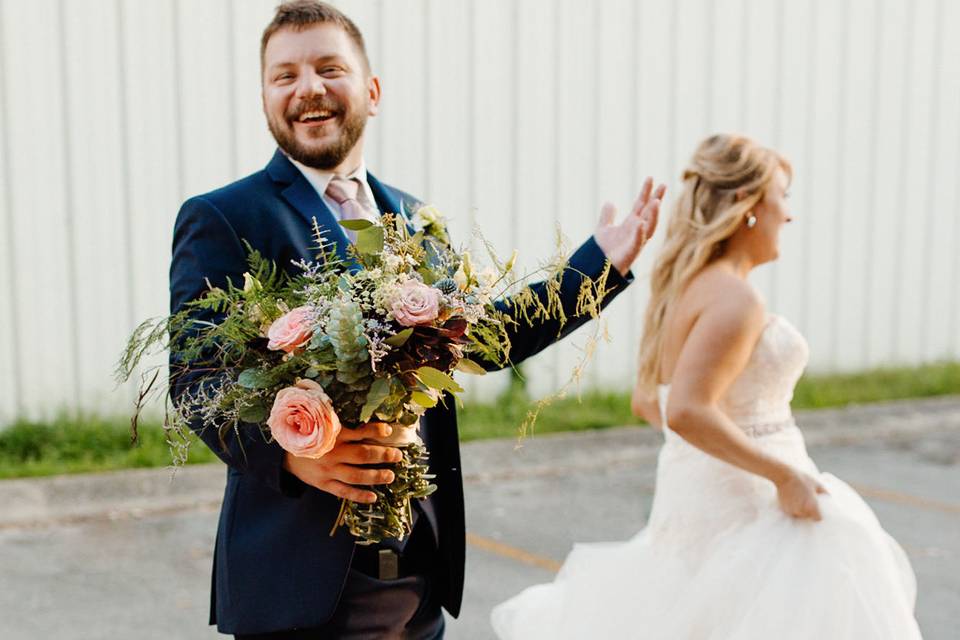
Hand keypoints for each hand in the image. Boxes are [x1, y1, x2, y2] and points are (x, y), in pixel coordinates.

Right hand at [283, 422, 402, 502]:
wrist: (285, 455)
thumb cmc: (309, 437)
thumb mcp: (321, 425)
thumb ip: (340, 424)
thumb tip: (367, 422)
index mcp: (331, 435)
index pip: (357, 432)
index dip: (374, 431)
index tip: (388, 431)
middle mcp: (332, 453)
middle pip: (362, 455)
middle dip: (383, 455)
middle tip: (397, 455)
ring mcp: (328, 471)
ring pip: (356, 476)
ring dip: (376, 476)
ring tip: (390, 476)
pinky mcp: (324, 484)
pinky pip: (344, 492)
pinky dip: (359, 496)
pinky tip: (373, 497)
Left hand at [594, 177, 666, 275]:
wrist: (598, 269)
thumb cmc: (604, 251)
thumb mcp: (603, 228)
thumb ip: (607, 216)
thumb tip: (610, 202)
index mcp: (631, 223)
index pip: (641, 204)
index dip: (646, 192)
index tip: (651, 178)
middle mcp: (637, 231)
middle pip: (649, 213)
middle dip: (656, 199)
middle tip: (663, 185)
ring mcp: (636, 241)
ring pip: (649, 226)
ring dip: (653, 214)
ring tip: (656, 201)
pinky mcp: (631, 253)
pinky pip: (637, 242)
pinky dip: (639, 233)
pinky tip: (640, 223)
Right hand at [775, 468, 827, 520]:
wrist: (784, 476)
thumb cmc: (802, 479)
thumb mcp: (817, 484)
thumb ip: (825, 492)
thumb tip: (829, 497)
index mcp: (812, 507)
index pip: (818, 519)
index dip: (818, 515)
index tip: (817, 511)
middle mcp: (801, 511)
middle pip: (808, 517)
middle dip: (808, 512)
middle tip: (807, 503)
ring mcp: (792, 510)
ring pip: (798, 515)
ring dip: (800, 511)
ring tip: (799, 501)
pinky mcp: (784, 509)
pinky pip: (791, 512)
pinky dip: (792, 508)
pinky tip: (792, 500)